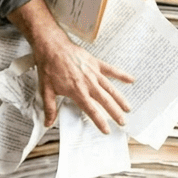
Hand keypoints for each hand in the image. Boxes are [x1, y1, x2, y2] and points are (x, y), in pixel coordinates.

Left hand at [8, 0, 133, 132]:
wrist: (52, 47)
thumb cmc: (48, 67)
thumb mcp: (46, 90)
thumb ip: (49, 108)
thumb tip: (48, 123)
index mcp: (77, 92)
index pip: (91, 110)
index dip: (100, 121)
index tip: (106, 130)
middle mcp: (88, 84)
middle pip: (106, 101)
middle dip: (115, 113)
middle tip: (122, 122)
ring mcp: (94, 73)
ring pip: (111, 88)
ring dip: (120, 99)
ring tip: (128, 108)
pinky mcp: (95, 63)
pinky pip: (111, 70)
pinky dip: (122, 75)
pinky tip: (131, 80)